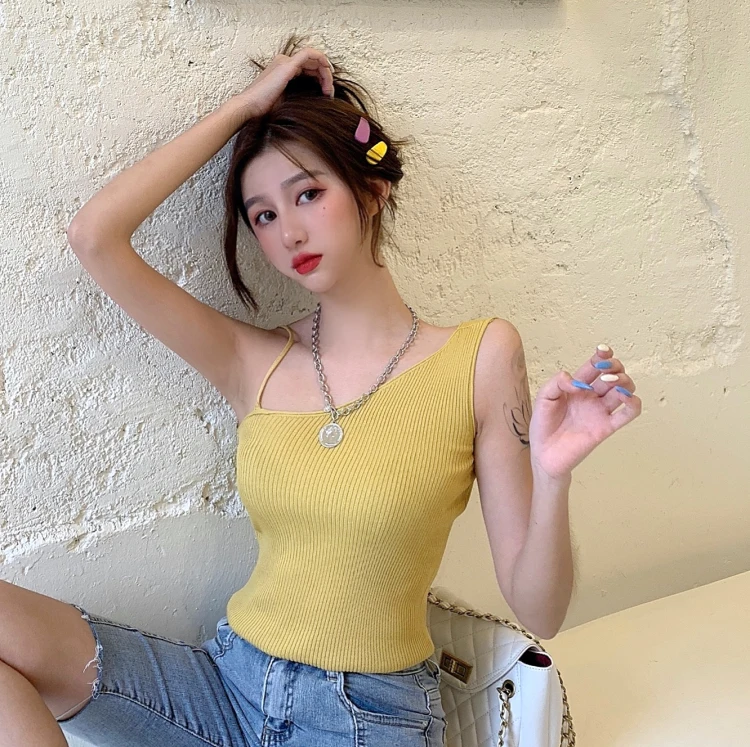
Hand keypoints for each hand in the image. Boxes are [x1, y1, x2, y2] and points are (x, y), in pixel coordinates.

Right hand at [229, 46, 334, 122]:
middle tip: (329, 95)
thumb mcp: (286, 101)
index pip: (308, 69)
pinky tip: (328, 73)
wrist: (250, 108)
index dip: (320, 80)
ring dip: (325, 73)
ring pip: (313, 59)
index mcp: (283, 70)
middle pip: (312, 64)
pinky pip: (309, 54)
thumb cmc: (264, 109)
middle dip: (325, 77)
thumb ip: (298, 96)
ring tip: (328, 91)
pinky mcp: (287, 65)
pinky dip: (321, 60)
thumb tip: (315, 102)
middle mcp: (284, 62)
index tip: (326, 95)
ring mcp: (285, 62)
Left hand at [527, 345, 641, 479]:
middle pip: (614, 374)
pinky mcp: (606, 427)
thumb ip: (557, 383)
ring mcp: (601, 411)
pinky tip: (625, 396)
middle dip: (614, 366)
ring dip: (623, 381)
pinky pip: (628, 414)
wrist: (544, 454)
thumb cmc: (543, 426)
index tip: (602, 351)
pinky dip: (633, 403)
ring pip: (625, 390)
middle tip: (603, 370)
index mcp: (578, 387)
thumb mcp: (543, 398)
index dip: (602, 355)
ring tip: (609, 382)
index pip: (595, 366)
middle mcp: (592, 397)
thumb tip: (576, 382)